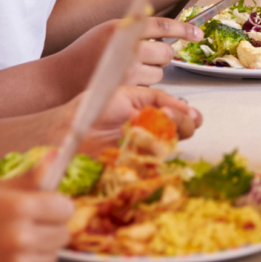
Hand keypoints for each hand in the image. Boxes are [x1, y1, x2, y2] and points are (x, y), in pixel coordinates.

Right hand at [0, 152, 72, 261]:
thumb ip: (31, 177)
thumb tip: (55, 155)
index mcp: (20, 209)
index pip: (66, 208)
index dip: (57, 207)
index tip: (48, 208)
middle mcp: (20, 238)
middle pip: (63, 234)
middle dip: (50, 229)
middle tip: (29, 227)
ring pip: (52, 257)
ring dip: (40, 251)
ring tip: (15, 246)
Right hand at [69, 17, 203, 88]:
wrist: (60, 80)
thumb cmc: (85, 54)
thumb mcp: (109, 31)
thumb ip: (135, 28)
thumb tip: (167, 31)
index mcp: (124, 28)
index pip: (164, 25)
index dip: (185, 29)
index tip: (198, 34)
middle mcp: (128, 48)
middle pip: (166, 53)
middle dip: (161, 56)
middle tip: (145, 58)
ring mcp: (129, 70)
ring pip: (160, 72)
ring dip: (151, 72)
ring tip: (129, 71)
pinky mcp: (127, 89)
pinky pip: (149, 88)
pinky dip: (143, 87)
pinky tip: (125, 84)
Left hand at [78, 86, 201, 157]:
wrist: (69, 128)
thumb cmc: (96, 108)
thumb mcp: (129, 94)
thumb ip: (157, 98)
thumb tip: (182, 106)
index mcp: (155, 114)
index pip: (183, 117)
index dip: (190, 115)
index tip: (191, 114)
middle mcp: (154, 133)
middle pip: (183, 132)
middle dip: (181, 122)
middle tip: (166, 115)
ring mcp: (145, 151)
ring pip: (170, 147)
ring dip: (165, 135)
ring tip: (147, 127)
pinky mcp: (133, 168)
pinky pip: (151, 164)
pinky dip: (150, 153)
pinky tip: (136, 143)